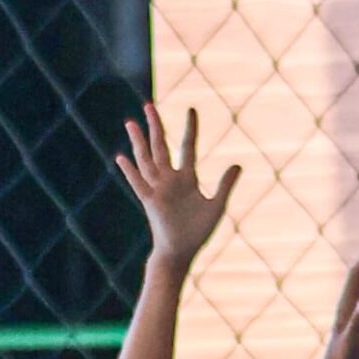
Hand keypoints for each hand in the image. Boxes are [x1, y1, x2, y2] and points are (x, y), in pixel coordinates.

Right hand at [116, 101, 239, 269]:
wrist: (181, 253)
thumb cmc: (197, 233)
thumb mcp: (216, 207)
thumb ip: (225, 185)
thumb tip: (238, 165)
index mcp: (187, 179)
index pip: (188, 147)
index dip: (190, 128)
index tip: (191, 109)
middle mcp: (170, 180)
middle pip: (160, 146)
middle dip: (155, 126)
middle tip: (148, 105)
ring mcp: (158, 189)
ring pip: (146, 159)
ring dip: (138, 141)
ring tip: (130, 122)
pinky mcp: (150, 202)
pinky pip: (138, 183)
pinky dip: (129, 171)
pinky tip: (120, 157)